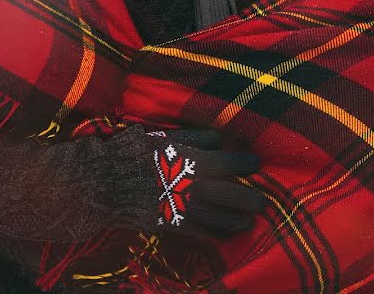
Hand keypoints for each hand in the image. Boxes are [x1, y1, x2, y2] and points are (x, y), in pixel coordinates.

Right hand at [147, 129, 264, 236]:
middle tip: (262, 201)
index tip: (255, 164)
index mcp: (201, 163)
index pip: (237, 164)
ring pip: (227, 220)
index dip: (249, 164)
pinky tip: (226, 233)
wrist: (111, 183)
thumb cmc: (140, 154)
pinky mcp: (180, 227)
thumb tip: (220, 139)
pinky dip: (220, 234)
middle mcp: (202, 188)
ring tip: (248, 220)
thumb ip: (199, 137)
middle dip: (254, 199)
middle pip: (240, 197)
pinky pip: (207, 234)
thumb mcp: (170, 138)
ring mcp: (191, 210)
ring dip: (241, 220)